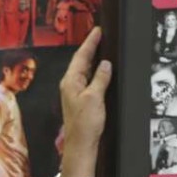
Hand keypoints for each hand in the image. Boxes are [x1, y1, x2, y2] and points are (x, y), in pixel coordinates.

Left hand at [58, 27, 110, 176]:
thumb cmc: (85, 124)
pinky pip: (89, 81)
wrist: (81, 146)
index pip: (81, 56)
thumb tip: (106, 64)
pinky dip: (96, 73)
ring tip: (103, 48)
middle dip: (91, 48)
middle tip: (101, 36)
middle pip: (82, 61)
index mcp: (71, 81)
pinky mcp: (81, 101)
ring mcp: (75, 93)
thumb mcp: (95, 98)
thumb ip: (100, 79)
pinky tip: (103, 71)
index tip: (98, 30)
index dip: (90, 42)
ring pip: (85, 71)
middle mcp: (70, 85)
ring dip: (94, 60)